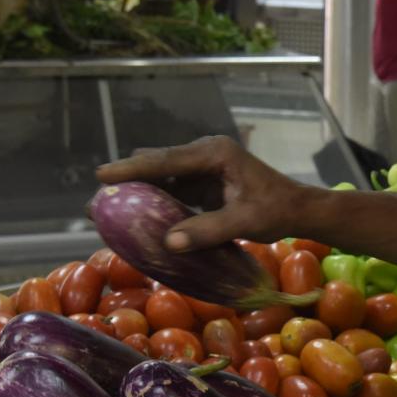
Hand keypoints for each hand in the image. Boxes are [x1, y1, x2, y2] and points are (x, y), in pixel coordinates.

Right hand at [96, 135, 297, 252]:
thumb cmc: (277, 211)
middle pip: (157, 164)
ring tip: (107, 210)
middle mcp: (206, 154)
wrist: (299, 210)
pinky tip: (136, 218)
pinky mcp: (204, 182)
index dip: (132, 168)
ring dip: (138, 191)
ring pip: (162, 176)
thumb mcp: (245, 222)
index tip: (102, 175)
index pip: (166, 160)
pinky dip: (154, 201)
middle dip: (127, 179)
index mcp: (215, 153)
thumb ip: (209, 230)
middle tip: (98, 200)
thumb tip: (169, 243)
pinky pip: (173, 189)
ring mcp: (204, 167)